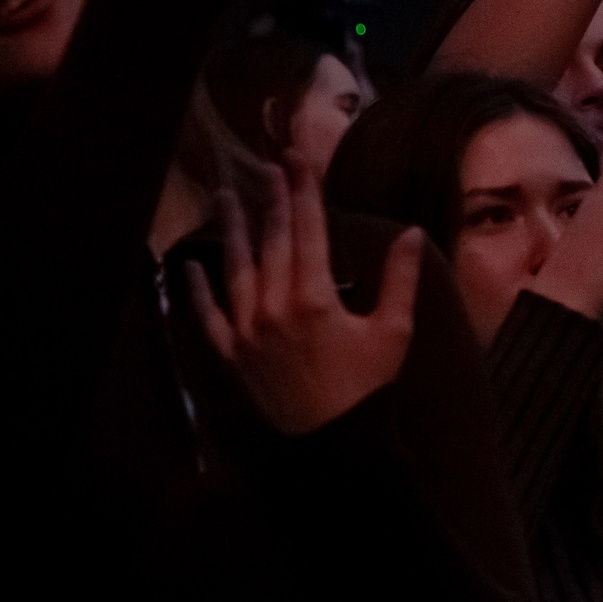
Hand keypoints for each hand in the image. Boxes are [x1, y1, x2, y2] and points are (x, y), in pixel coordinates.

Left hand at [188, 153, 421, 434]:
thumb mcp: (393, 330)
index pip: (308, 229)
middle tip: (266, 165)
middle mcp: (275, 307)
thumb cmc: (370, 385)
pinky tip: (191, 266)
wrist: (337, 442)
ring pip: (236, 268)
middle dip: (271, 199)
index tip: (296, 159)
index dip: (302, 190)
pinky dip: (198, 290)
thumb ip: (399, 278)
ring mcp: (249, 330)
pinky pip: (209, 315)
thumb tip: (411, 233)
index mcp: (315, 297)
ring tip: (227, 197)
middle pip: (271, 240)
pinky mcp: (233, 354)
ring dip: (232, 229)